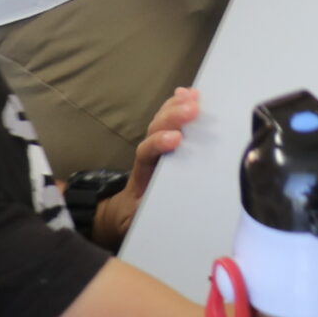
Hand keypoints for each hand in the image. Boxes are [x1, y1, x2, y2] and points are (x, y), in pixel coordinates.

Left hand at [89, 85, 200, 249]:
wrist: (125, 214)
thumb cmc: (137, 218)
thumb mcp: (140, 223)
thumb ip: (148, 219)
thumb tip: (166, 220)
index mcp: (141, 178)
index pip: (146, 154)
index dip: (158, 144)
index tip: (175, 139)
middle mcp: (147, 159)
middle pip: (154, 132)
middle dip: (171, 118)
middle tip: (192, 110)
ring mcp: (155, 150)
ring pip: (160, 124)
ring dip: (175, 108)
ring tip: (192, 96)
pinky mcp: (165, 147)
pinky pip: (168, 123)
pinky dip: (176, 107)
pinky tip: (188, 93)